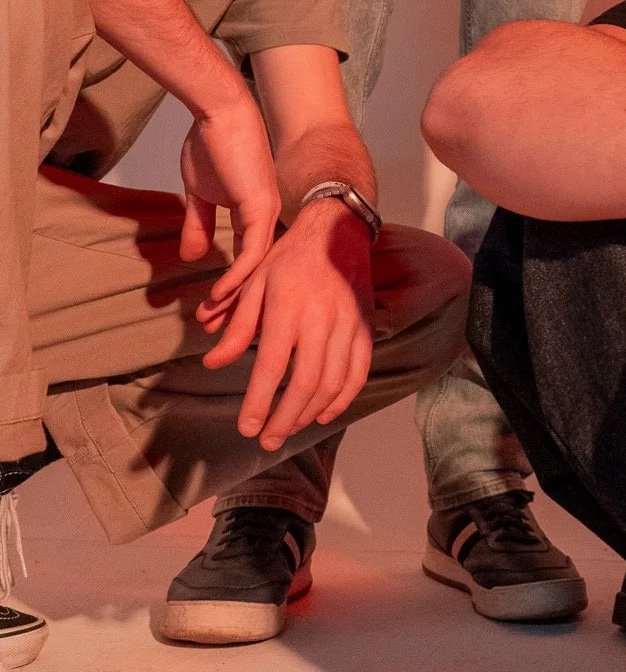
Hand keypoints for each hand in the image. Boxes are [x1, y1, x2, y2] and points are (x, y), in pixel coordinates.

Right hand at [179, 91, 280, 308]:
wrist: (217, 113)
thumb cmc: (209, 145)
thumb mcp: (198, 194)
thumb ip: (198, 225)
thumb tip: (191, 256)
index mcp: (254, 216)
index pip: (246, 262)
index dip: (230, 288)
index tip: (210, 311)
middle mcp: (267, 219)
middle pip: (257, 272)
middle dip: (236, 304)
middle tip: (217, 331)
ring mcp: (268, 214)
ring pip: (258, 268)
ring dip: (235, 297)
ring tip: (215, 321)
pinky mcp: (261, 207)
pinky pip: (254, 252)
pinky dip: (239, 276)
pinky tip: (221, 295)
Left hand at [197, 200, 374, 450]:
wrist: (338, 231)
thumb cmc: (289, 258)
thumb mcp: (254, 283)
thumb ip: (236, 326)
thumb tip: (213, 363)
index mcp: (289, 305)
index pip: (272, 365)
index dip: (259, 402)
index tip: (247, 428)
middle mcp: (322, 317)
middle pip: (306, 382)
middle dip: (285, 418)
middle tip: (267, 440)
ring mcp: (349, 324)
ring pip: (332, 383)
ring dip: (309, 414)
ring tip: (288, 429)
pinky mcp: (365, 328)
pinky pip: (358, 373)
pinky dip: (342, 400)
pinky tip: (322, 414)